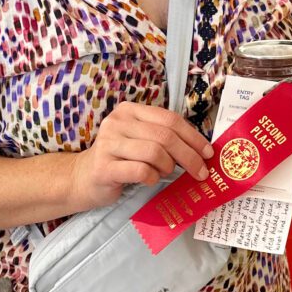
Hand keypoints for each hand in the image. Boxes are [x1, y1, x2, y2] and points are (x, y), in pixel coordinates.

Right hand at [68, 101, 213, 210]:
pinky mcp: (104, 167)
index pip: (169, 118)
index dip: (193, 136)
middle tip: (201, 172)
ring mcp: (109, 143)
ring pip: (154, 152)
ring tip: (166, 173)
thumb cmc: (119, 159)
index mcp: (130, 111)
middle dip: (189, 156)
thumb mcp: (139, 140)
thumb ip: (163, 137)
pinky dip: (153, 177)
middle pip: (165, 136)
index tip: (208, 152)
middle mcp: (118, 122)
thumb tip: (200, 149)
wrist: (83, 178)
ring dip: (168, 167)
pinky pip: (141, 170)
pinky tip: (150, 180)